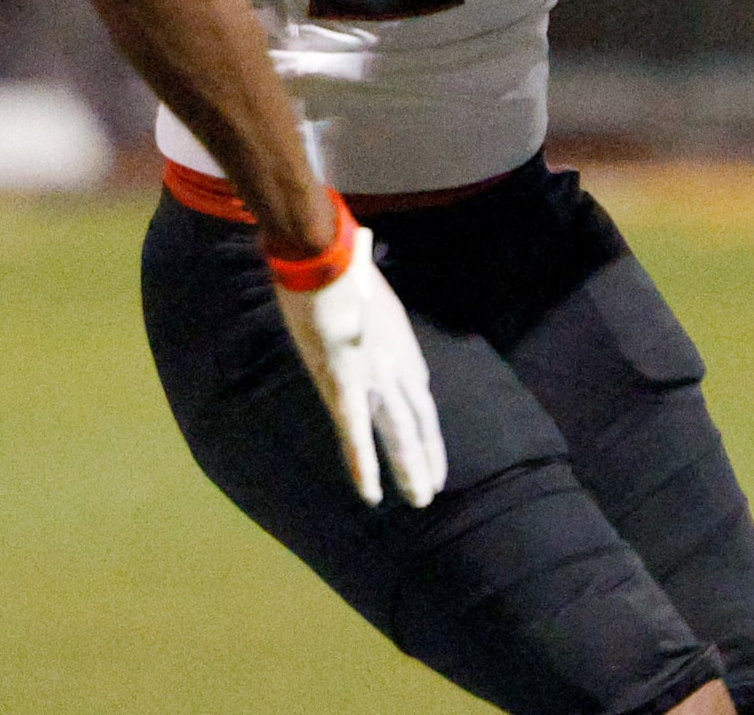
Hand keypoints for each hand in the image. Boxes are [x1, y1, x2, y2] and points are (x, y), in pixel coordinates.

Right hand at [274, 228, 445, 508]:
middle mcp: (396, 364)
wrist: (323, 252)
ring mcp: (373, 375)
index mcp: (401, 345)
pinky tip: (371, 493)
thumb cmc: (341, 264)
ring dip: (407, 468)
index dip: (426, 430)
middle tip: (428, 492)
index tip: (430, 454)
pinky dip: (364, 464)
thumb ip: (373, 320)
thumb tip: (366, 325)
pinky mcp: (344, 380)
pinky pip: (355, 431)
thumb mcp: (370, 294)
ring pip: (397, 432)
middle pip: (416, 421)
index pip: (420, 396)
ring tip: (417, 499)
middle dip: (423, 458)